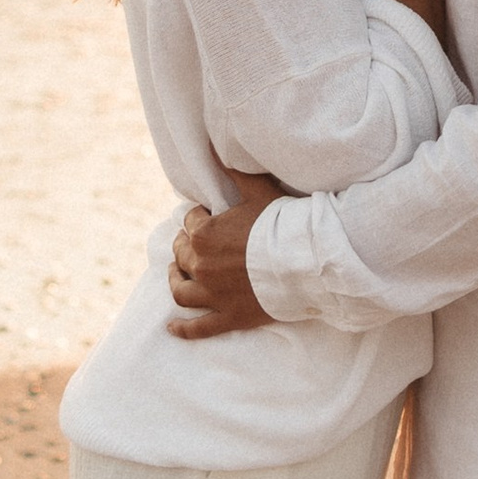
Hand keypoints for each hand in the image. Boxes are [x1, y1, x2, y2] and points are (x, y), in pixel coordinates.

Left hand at [167, 164, 278, 337]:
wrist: (305, 262)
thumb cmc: (283, 224)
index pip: (190, 222)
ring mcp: (213, 295)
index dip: (199, 217)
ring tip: (175, 274)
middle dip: (185, 247)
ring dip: (175, 280)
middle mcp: (201, 266)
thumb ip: (234, 172)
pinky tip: (171, 328)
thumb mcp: (258, 192)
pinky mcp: (228, 317)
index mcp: (204, 235)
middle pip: (182, 255)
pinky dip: (182, 329)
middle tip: (193, 244)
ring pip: (181, 290)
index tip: (208, 216)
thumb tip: (215, 149)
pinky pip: (198, 328)